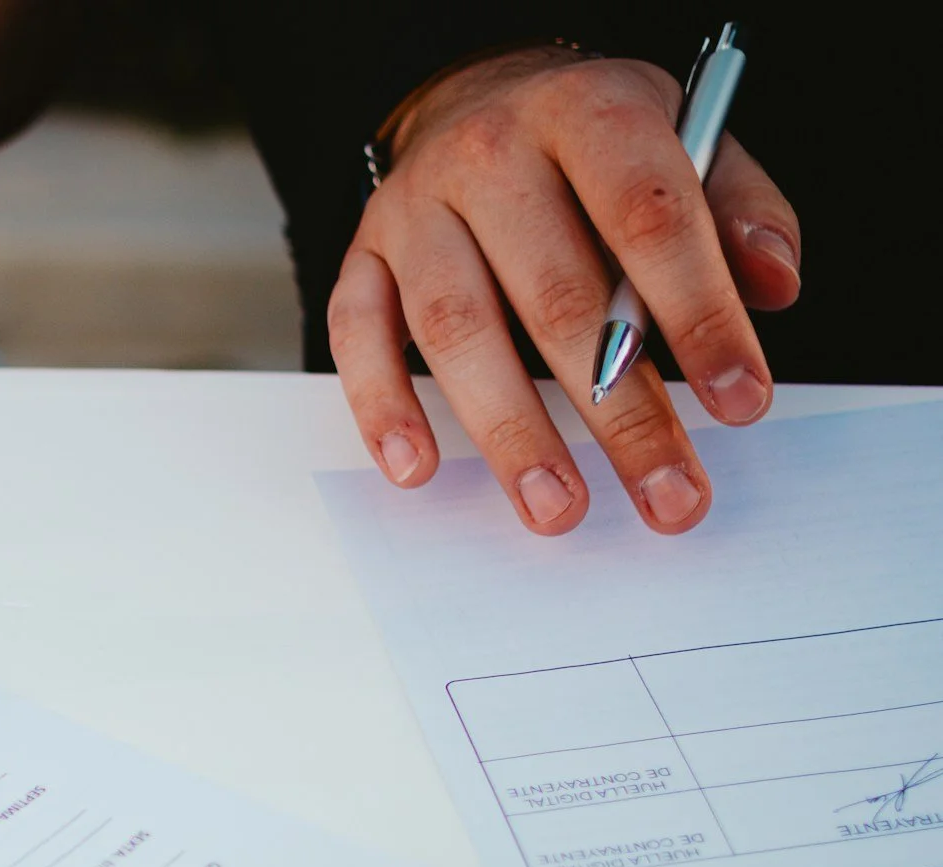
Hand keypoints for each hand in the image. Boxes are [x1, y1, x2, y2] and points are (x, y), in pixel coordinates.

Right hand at [331, 46, 802, 534]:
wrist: (478, 97)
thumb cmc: (593, 142)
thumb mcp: (687, 138)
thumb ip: (738, 209)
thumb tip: (771, 290)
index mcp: (584, 112)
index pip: (647, 219)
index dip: (699, 316)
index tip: (740, 403)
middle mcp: (488, 155)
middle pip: (555, 296)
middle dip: (620, 412)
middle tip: (667, 493)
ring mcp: (412, 209)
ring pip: (456, 329)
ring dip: (510, 432)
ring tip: (556, 507)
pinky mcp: (361, 256)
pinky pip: (357, 336)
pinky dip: (383, 407)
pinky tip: (418, 468)